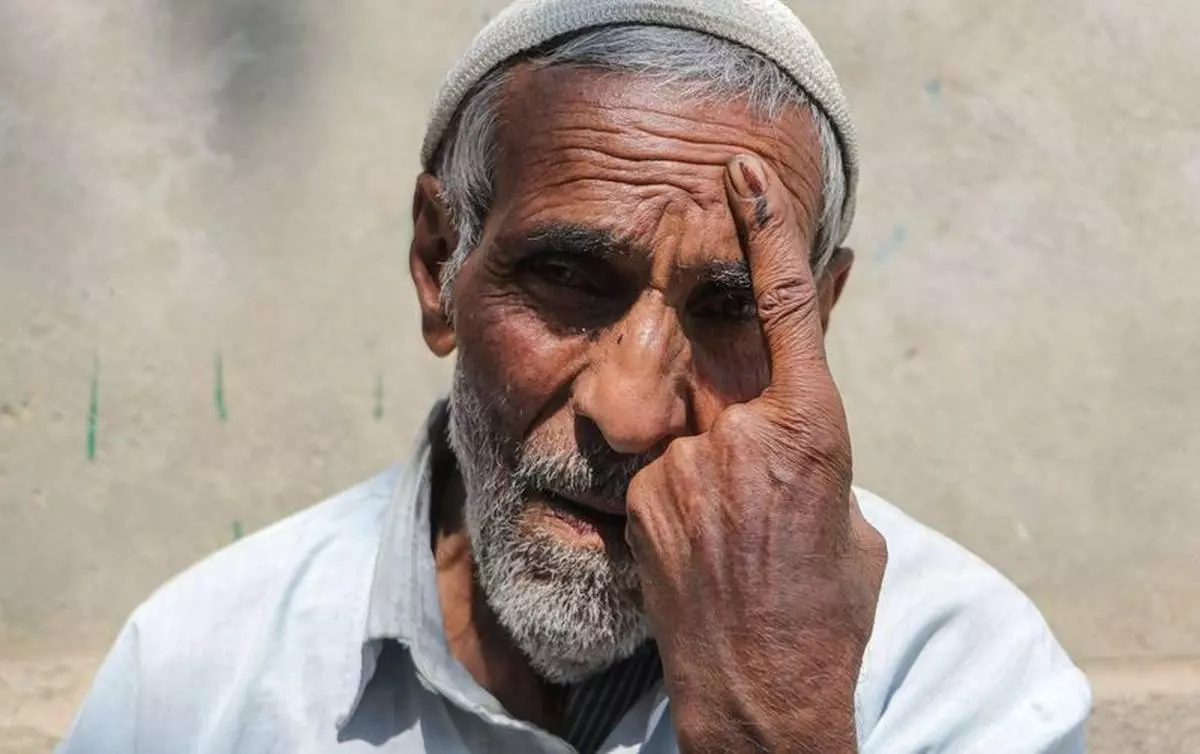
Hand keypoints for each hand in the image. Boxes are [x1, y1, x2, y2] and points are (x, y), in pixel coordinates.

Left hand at [625, 154, 886, 753]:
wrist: (764, 694)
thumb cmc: (826, 609)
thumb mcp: (848, 517)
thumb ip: (811, 452)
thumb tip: (785, 422)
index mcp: (813, 430)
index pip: (785, 303)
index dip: (765, 227)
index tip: (740, 173)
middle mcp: (742, 435)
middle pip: (719, 367)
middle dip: (722, 384)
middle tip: (733, 436)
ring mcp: (683, 467)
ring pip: (686, 427)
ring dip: (706, 466)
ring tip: (732, 540)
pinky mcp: (643, 501)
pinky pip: (658, 469)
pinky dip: (679, 496)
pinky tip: (703, 551)